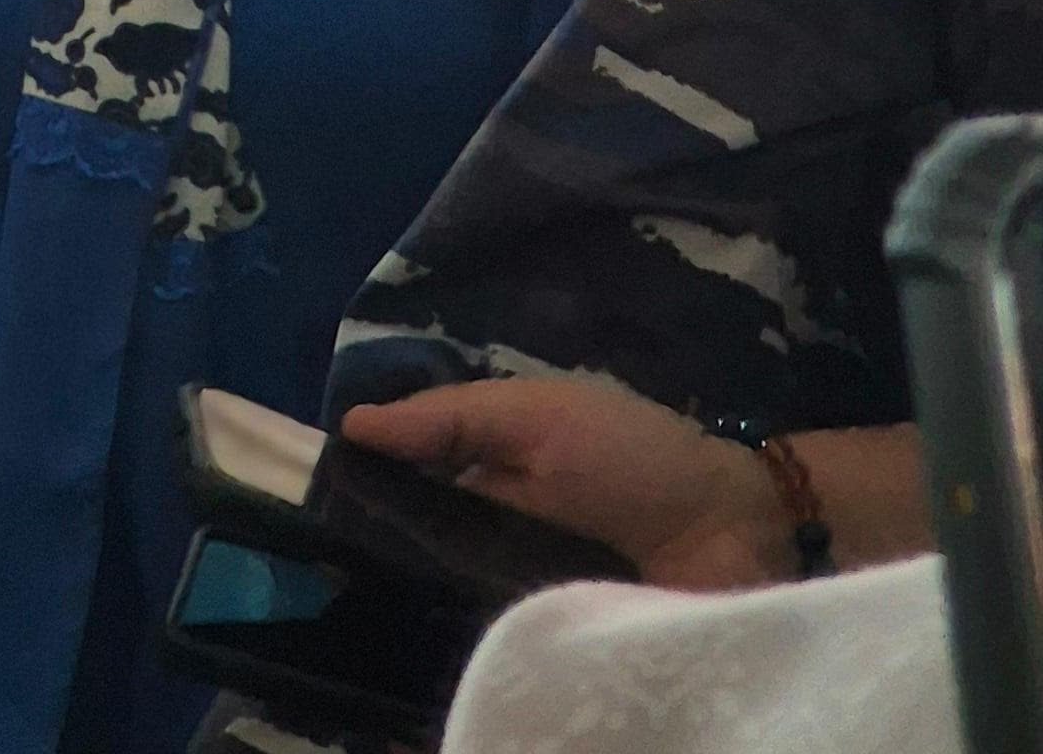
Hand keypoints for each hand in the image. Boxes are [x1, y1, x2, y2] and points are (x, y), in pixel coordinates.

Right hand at [341, 378, 784, 591]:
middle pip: (414, 535)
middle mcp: (491, 519)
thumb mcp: (536, 416)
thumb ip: (449, 420)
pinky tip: (434, 622)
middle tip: (331, 556)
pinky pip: (490, 627)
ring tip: (371, 594)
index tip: (308, 493)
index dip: (358, 480)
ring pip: (444, 583)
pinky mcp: (548, 623)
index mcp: (485, 458)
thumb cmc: (633, 457)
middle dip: (376, 541)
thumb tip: (350, 424)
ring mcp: (518, 576)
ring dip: (419, 584)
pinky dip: (469, 623)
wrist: (737, 530)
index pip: (401, 473)